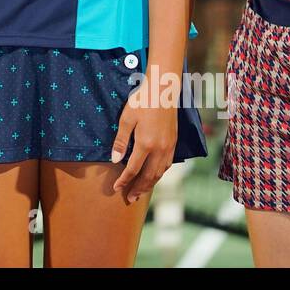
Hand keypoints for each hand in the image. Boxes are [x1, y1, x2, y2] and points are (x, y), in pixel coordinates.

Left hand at [110, 74, 177, 204]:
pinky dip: (159, 175)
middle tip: (130, 199)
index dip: (124, 181)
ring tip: (141, 192)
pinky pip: (167, 165)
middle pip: (149, 176)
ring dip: (150, 185)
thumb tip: (115, 160)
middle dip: (138, 189)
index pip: (133, 170)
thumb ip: (121, 141)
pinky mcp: (174, 143)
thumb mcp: (127, 119)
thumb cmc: (142, 101)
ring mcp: (169, 147)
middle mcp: (160, 149)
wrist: (164, 90)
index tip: (117, 188)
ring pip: (160, 173)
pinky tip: (154, 176)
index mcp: (146, 144)